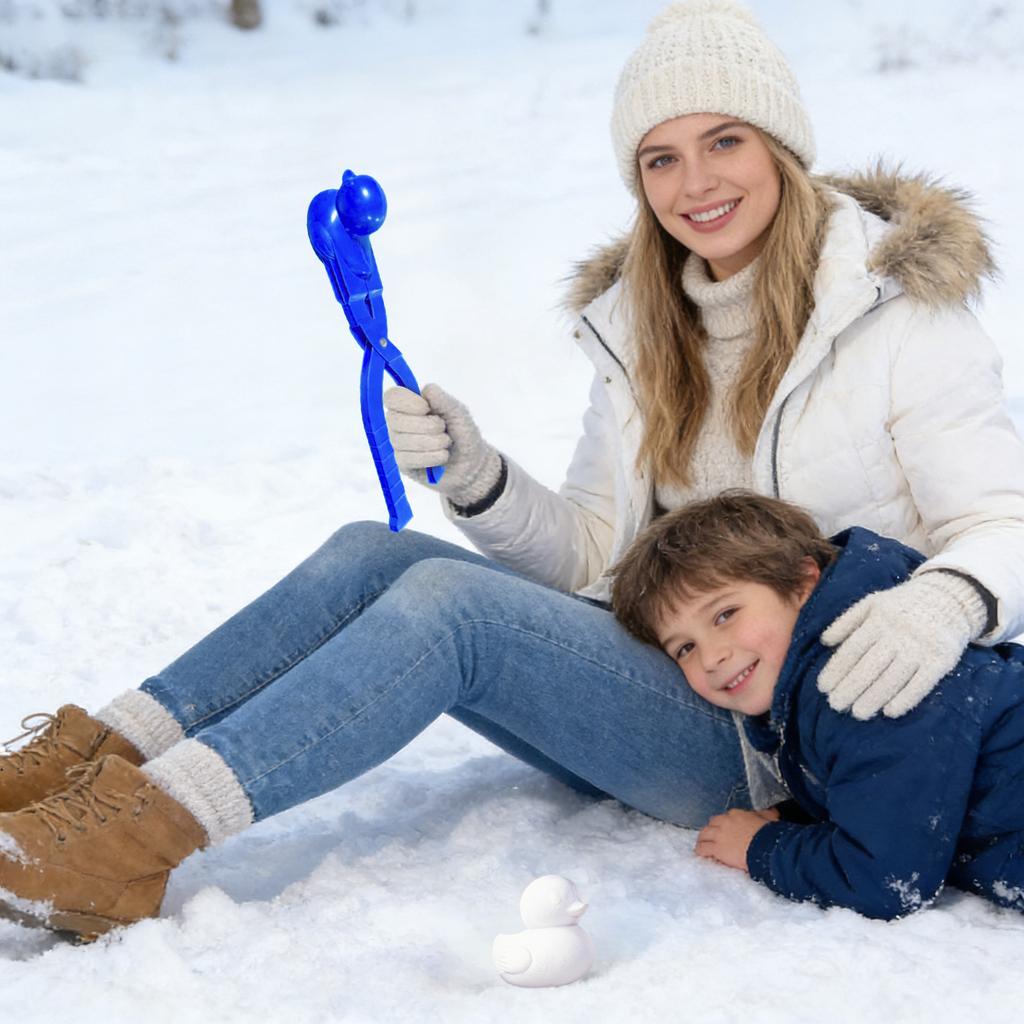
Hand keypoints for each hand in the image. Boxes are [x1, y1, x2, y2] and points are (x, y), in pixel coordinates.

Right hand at [382, 383, 501, 505]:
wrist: (471, 463)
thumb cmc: (463, 434)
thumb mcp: (458, 412)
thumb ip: (442, 399)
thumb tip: (426, 389)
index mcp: (411, 405)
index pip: (392, 397)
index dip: (407, 402)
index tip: (426, 408)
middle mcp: (400, 423)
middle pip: (394, 419)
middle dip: (426, 425)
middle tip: (443, 429)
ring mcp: (399, 444)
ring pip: (402, 441)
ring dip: (433, 442)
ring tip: (446, 444)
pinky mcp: (403, 464)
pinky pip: (408, 458)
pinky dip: (430, 457)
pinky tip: (441, 457)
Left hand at [695, 809, 770, 871]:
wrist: (766, 848)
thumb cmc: (769, 835)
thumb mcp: (768, 820)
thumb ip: (766, 815)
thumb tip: (772, 811)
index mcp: (736, 815)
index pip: (725, 817)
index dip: (724, 825)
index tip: (726, 830)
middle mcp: (725, 822)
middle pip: (712, 824)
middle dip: (712, 830)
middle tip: (713, 837)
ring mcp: (719, 834)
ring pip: (704, 834)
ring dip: (703, 839)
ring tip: (702, 844)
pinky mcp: (716, 848)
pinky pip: (702, 848)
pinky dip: (700, 850)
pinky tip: (701, 853)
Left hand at [818, 571, 985, 719]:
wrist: (949, 597)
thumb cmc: (902, 604)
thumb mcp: (872, 603)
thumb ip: (847, 620)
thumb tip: (824, 641)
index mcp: (879, 619)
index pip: (853, 649)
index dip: (836, 669)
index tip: (823, 687)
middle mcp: (899, 634)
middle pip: (870, 665)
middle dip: (850, 687)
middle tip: (835, 704)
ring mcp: (921, 647)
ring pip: (893, 677)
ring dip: (874, 697)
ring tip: (858, 713)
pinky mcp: (942, 660)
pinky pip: (922, 684)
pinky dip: (905, 699)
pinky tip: (890, 712)